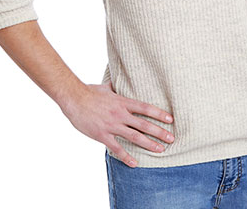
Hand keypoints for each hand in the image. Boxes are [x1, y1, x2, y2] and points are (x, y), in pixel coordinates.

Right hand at [59, 81, 174, 167]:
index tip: (170, 119)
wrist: (74, 99)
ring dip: (149, 144)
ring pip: (134, 136)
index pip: (145, 108)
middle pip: (144, 124)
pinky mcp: (102, 135)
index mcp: (123, 102)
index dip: (159, 114)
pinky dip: (127, 156)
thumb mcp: (106, 87)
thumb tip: (118, 83)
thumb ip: (115, 88)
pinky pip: (117, 148)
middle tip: (171, 138)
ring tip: (160, 150)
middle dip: (159, 132)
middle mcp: (120, 114)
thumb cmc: (89, 92)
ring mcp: (112, 125)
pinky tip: (135, 163)